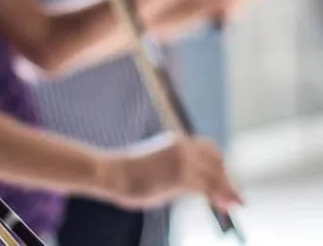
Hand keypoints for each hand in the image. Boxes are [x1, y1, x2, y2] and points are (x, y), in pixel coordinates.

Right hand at [101, 135, 242, 212]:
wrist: (111, 172)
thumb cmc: (130, 172)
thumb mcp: (158, 164)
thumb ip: (178, 170)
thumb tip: (197, 185)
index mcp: (176, 142)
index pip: (210, 150)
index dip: (222, 166)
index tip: (228, 181)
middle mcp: (182, 147)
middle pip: (217, 163)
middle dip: (228, 180)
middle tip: (237, 197)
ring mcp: (182, 161)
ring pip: (215, 176)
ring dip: (227, 190)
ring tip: (237, 203)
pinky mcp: (180, 176)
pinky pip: (206, 188)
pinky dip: (218, 197)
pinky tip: (223, 206)